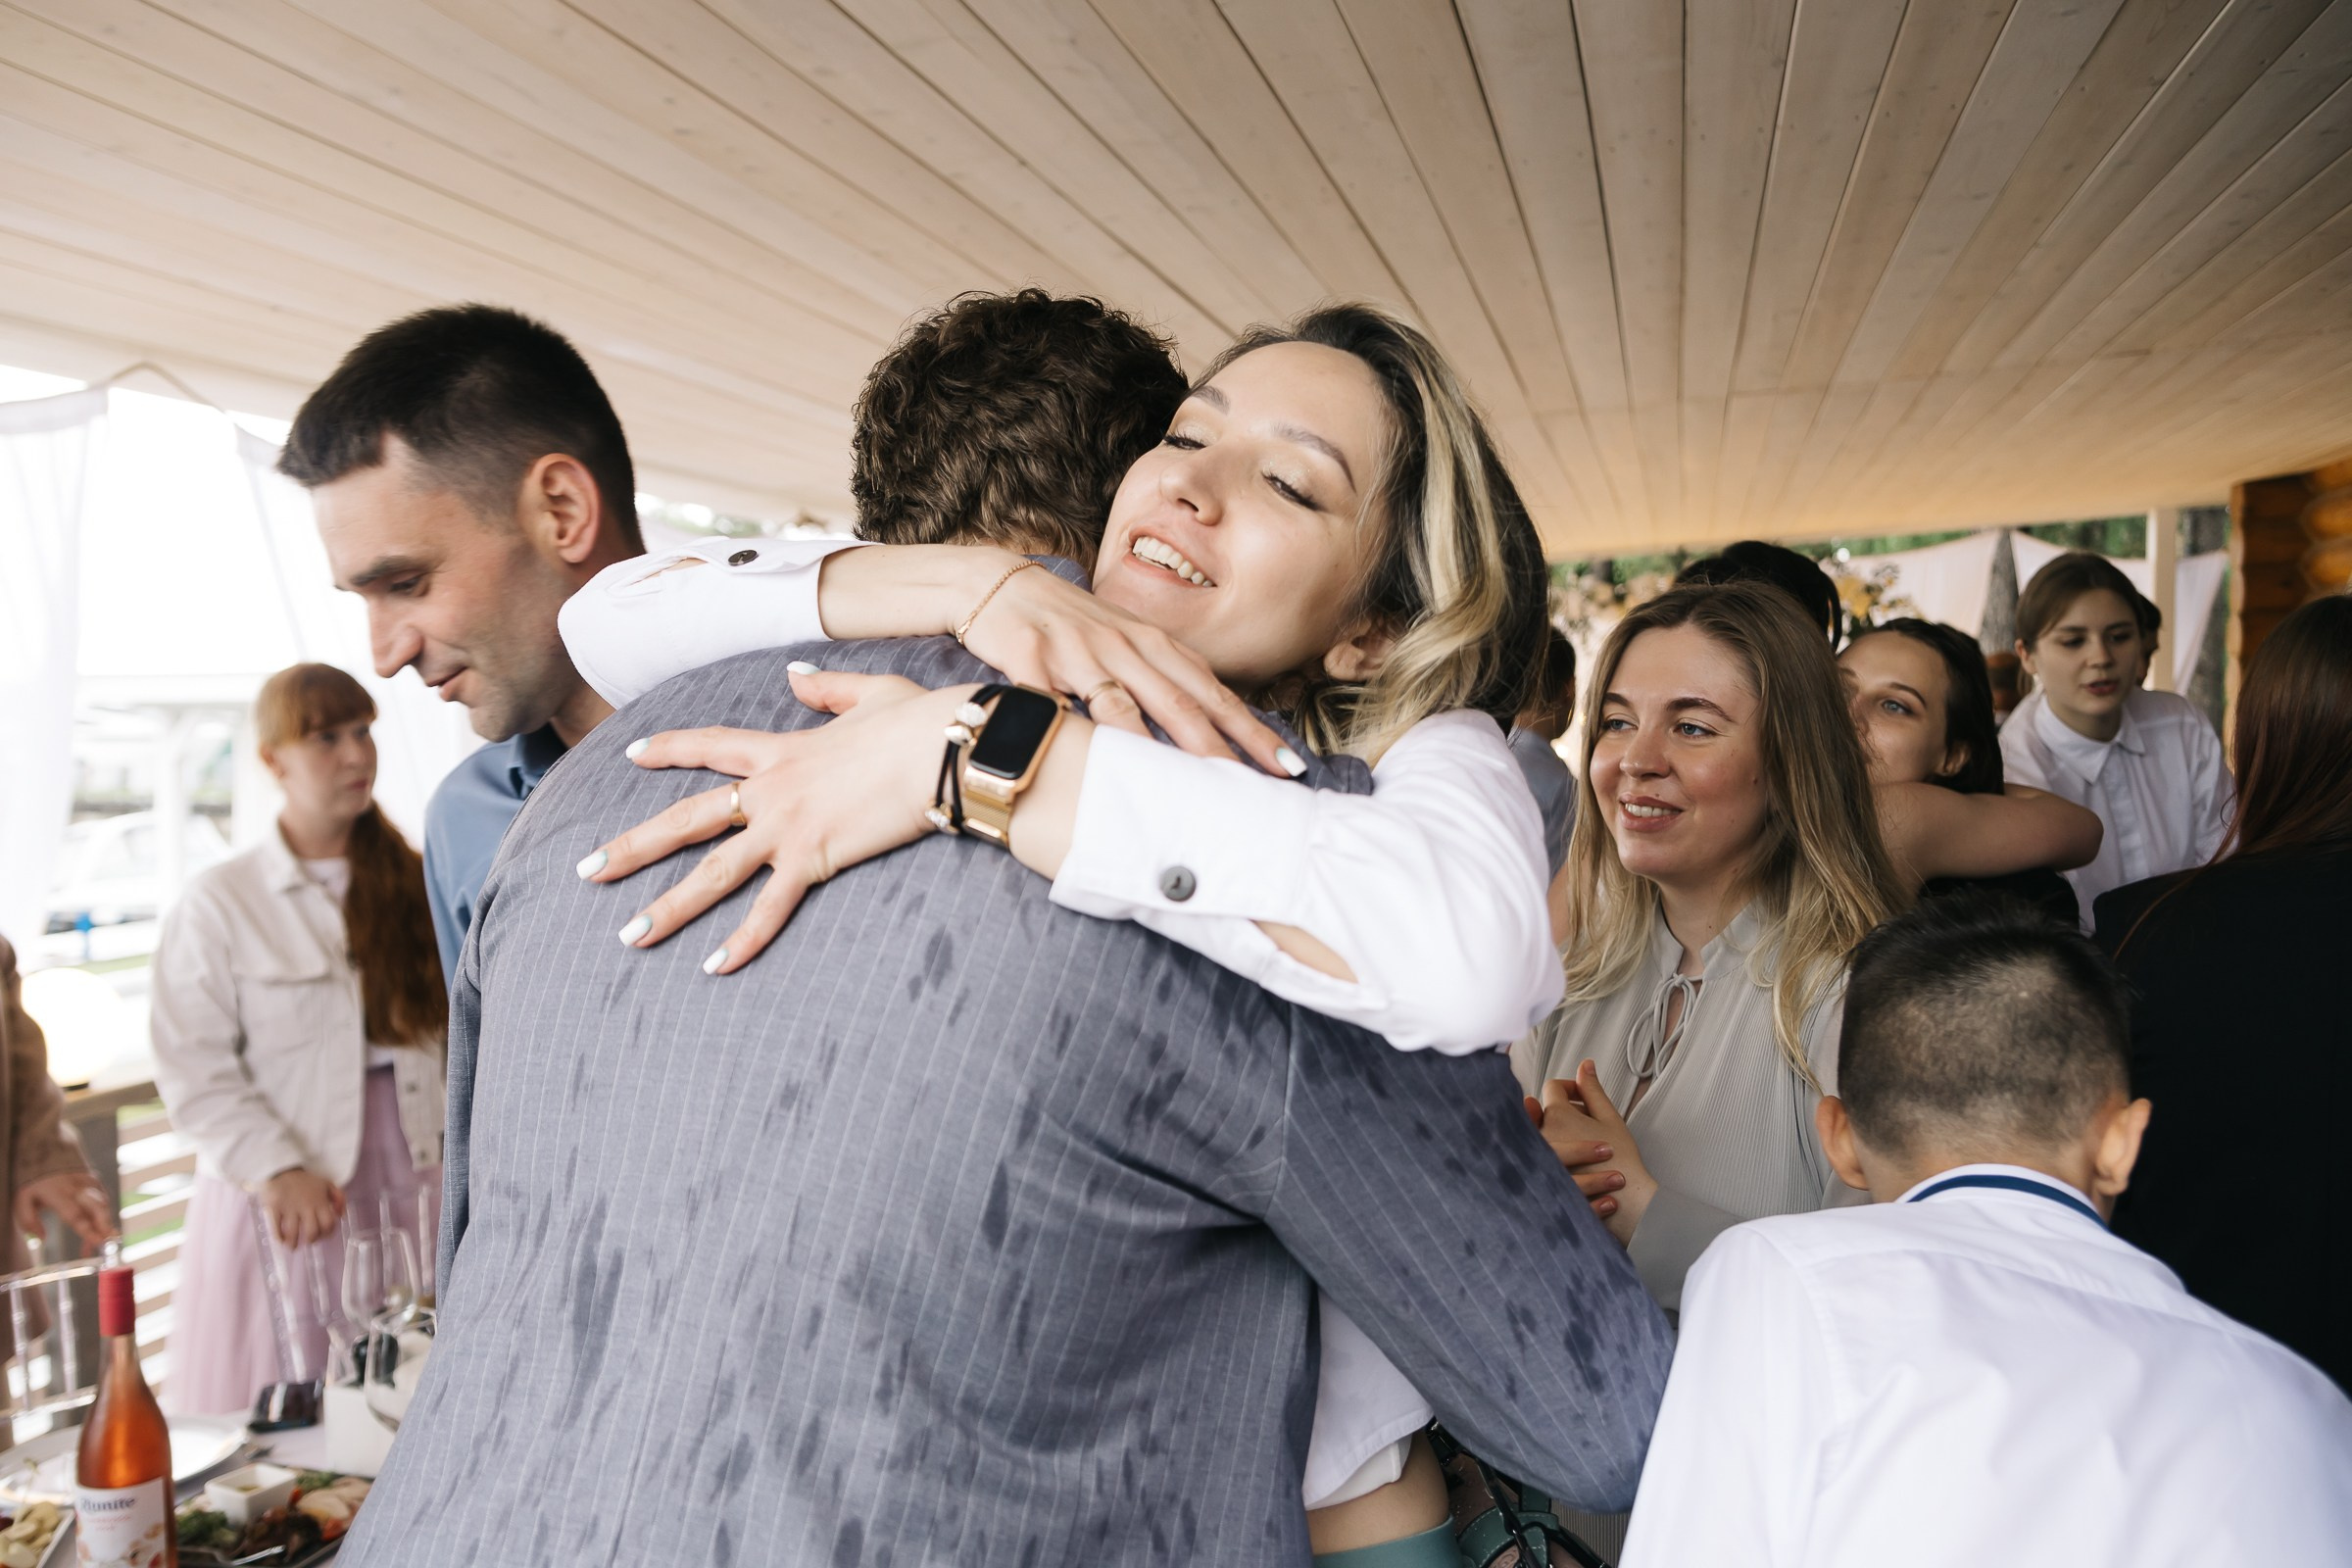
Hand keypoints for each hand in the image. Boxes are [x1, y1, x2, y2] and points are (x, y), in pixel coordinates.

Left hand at [14, 1172, 114, 1248]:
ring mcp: (89, 1183)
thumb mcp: (22, 1200)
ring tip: (101, 1243)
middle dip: (105, 1224)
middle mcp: (76, 1188)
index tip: (98, 1242)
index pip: (74, 1214)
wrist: (47, 1155)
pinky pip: (103, 1202)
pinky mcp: (96, 1182)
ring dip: (104, 1225)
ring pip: (103, 1206)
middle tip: (110, 1241)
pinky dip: (102, 1218)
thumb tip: (42, 1239)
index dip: (87, 1229)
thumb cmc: (35, 1185)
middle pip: (96, 1207)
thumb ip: (29, 1220)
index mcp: (56, 1193)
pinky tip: (97, 1231)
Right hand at [261, 1167, 344, 1249]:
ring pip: (293, 1233)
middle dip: (311, 1241)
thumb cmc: (304, 1179)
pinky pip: (276, 1227)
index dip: (327, 1234)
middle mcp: (306, 1206)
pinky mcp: (274, 1207)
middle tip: (307, 1241)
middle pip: (312, 1232)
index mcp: (320, 1202)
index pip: (328, 1225)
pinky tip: (281, 1240)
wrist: (281, 1168)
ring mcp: (289, 1208)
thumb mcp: (327, 1184)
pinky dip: (279, 1237)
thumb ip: (339, 1198)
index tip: (321, 1236)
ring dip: (293, 1244)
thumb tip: (341, 1215)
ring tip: (292, 1246)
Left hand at [585, 669, 956, 972]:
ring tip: (629, 935)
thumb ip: (827, 688)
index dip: (671, 749)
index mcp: (783, 749)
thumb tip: (794, 678)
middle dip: (633, 846)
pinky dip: (742, 941)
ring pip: (712, 873)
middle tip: (587, 870)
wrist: (944, 749)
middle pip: (687, 820)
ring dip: (668, 907)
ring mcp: (788, 827)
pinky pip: (770, 908)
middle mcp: (772, 790)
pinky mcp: (815, 859)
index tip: (633, 755)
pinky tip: (713, 967)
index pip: (711, 747)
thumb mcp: (870, 692)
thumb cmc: (920, 721)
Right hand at [959, 558, 1296, 776]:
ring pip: (1121, 707)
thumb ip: (1164, 678)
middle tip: (1253, 787)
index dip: (1250, 730)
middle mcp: (1122, 646)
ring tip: (1180, 791)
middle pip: (1179, 702)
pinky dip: (1066, 732)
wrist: (997, 583)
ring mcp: (1076, 651)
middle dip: (1219, 748)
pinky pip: (1049, 703)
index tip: (1287, 764)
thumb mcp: (1125, 642)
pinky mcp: (1029, 659)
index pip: (1212, 692)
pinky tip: (1081, 764)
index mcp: (1152, 643)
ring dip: (1154, 749)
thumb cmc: (1070, 623)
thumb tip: (1212, 726)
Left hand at [1531, 1060, 1657, 1245]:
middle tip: (1587, 1121)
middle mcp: (1540, 1132)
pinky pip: (1536, 1157)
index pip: (1552, 1087)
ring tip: (1582, 1140)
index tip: (1586, 1098)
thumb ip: (1593, 1089)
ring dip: (1558, 1130)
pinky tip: (1572, 1159)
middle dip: (1564, 1108)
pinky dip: (1551, 1153)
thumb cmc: (1620, 1159)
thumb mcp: (1610, 1117)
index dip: (1571, 1087)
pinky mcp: (1539, 1175)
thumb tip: (1585, 1065)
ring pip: (1538, 1132)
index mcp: (1556, 1114)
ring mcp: (1536, 1155)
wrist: (1624, 1200)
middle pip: (1542, 1108)